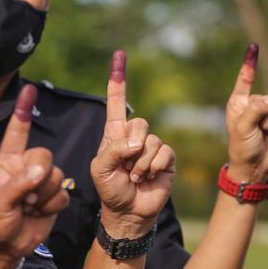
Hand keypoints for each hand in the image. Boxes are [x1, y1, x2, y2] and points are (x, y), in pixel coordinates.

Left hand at [0, 84, 68, 268]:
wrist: (4, 248)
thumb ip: (19, 183)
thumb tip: (40, 170)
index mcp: (7, 162)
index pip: (17, 133)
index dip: (23, 112)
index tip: (29, 89)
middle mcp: (24, 168)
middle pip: (44, 155)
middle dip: (37, 177)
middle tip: (23, 198)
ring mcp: (40, 182)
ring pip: (57, 175)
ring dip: (43, 195)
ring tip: (27, 207)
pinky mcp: (52, 198)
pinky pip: (62, 194)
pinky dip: (51, 206)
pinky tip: (37, 214)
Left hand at [91, 51, 174, 236]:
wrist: (128, 211)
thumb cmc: (110, 189)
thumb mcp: (101, 169)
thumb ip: (114, 150)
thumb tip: (137, 142)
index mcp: (114, 134)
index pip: (116, 103)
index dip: (118, 81)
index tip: (119, 56)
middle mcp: (134, 136)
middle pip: (139, 122)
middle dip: (131, 145)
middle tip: (125, 164)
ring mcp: (151, 146)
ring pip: (151, 140)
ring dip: (140, 163)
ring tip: (134, 176)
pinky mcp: (166, 158)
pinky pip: (164, 152)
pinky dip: (153, 166)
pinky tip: (148, 177)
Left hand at [225, 43, 267, 182]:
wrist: (255, 164)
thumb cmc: (242, 146)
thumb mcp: (243, 128)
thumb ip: (255, 111)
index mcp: (238, 103)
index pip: (245, 79)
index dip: (250, 63)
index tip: (254, 46)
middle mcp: (253, 104)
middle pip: (266, 97)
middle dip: (262, 114)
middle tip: (254, 129)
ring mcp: (267, 112)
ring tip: (262, 133)